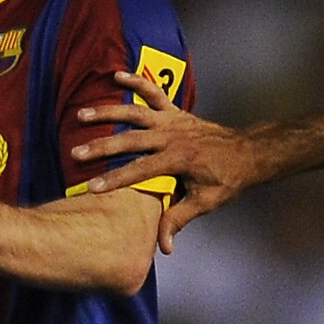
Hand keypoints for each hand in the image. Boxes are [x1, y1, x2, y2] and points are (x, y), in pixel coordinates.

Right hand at [69, 70, 252, 247]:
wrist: (248, 153)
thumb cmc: (227, 180)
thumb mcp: (205, 203)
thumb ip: (179, 219)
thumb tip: (163, 247)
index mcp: (179, 159)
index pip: (141, 171)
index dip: (116, 180)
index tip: (92, 188)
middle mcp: (173, 136)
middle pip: (131, 140)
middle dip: (101, 147)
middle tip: (76, 153)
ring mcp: (173, 120)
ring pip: (135, 113)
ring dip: (107, 113)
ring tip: (81, 115)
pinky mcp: (176, 112)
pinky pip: (154, 93)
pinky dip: (137, 82)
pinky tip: (116, 75)